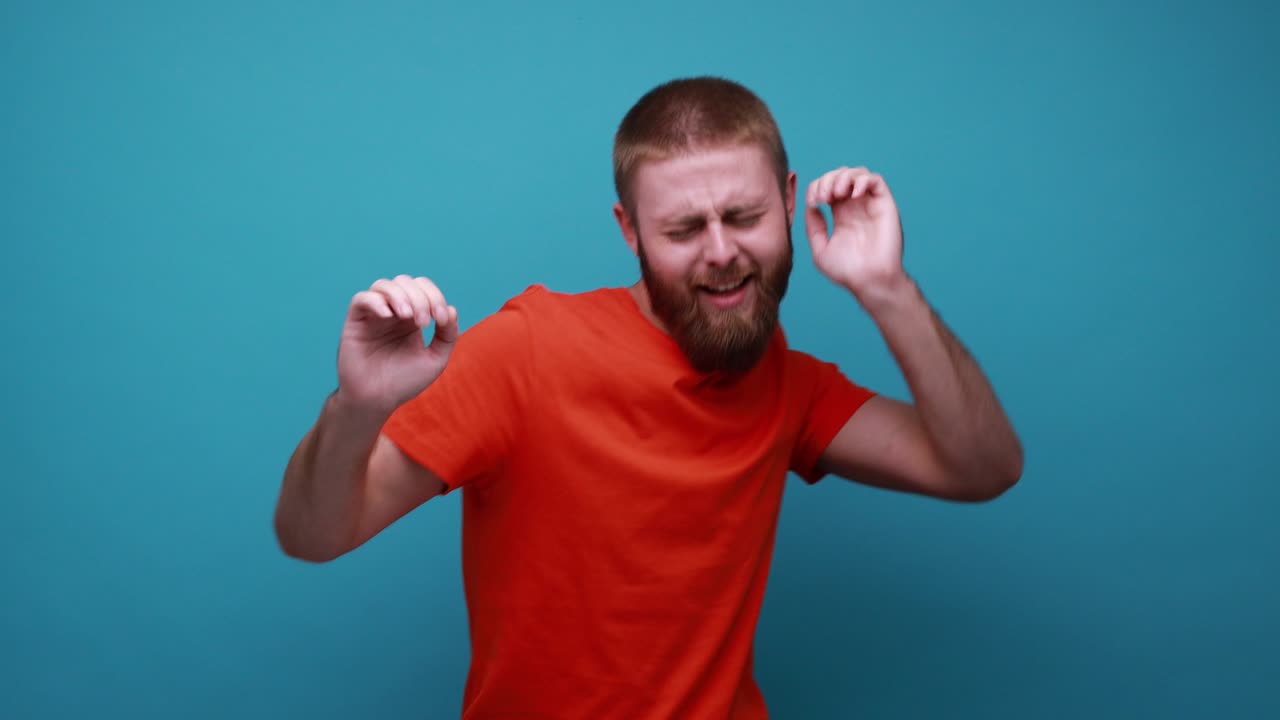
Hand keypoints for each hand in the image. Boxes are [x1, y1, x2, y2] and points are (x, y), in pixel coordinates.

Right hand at [336, 275, 458, 414]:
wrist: (377, 400)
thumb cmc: (404, 382)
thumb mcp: (435, 359)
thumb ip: (448, 335)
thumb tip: (451, 309)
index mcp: (412, 317)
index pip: (424, 288)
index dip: (435, 296)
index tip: (440, 320)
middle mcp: (393, 312)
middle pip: (406, 282)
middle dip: (420, 297)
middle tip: (423, 322)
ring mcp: (373, 315)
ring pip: (384, 285)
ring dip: (400, 295)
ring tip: (408, 316)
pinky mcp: (355, 322)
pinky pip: (361, 298)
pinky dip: (377, 301)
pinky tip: (389, 316)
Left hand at [804, 166, 905, 297]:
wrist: (869, 280)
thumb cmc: (847, 271)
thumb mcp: (820, 249)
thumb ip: (814, 226)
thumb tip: (812, 206)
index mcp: (841, 215)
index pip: (828, 187)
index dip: (817, 186)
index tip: (813, 201)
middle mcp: (856, 207)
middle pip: (841, 175)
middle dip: (828, 179)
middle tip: (824, 196)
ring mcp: (870, 205)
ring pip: (858, 173)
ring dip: (843, 177)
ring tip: (837, 194)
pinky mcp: (885, 205)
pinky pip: (876, 180)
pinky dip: (862, 180)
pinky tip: (852, 195)